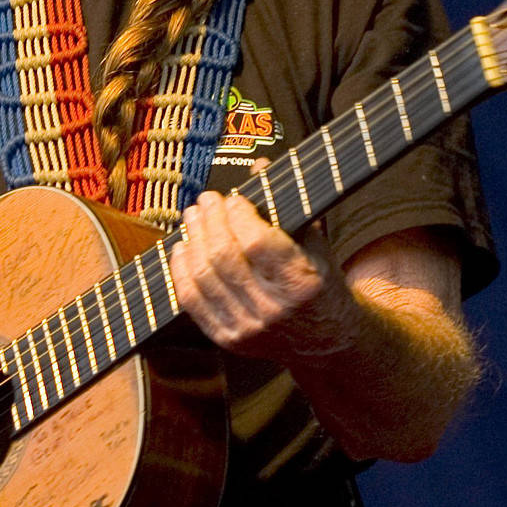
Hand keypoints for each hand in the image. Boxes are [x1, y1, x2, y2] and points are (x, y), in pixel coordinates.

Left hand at [168, 190, 343, 360]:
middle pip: (224, 257)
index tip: (233, 199)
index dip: (238, 215)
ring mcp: (248, 328)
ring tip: (192, 218)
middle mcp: (274, 309)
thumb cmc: (320, 284)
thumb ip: (289, 206)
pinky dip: (180, 271)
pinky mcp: (228, 339)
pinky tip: (182, 249)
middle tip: (206, 200)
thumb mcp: (317, 245)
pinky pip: (192, 301)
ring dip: (192, 240)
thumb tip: (260, 165)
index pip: (257, 243)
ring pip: (204, 277)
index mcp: (302, 283)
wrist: (325, 340)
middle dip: (210, 221)